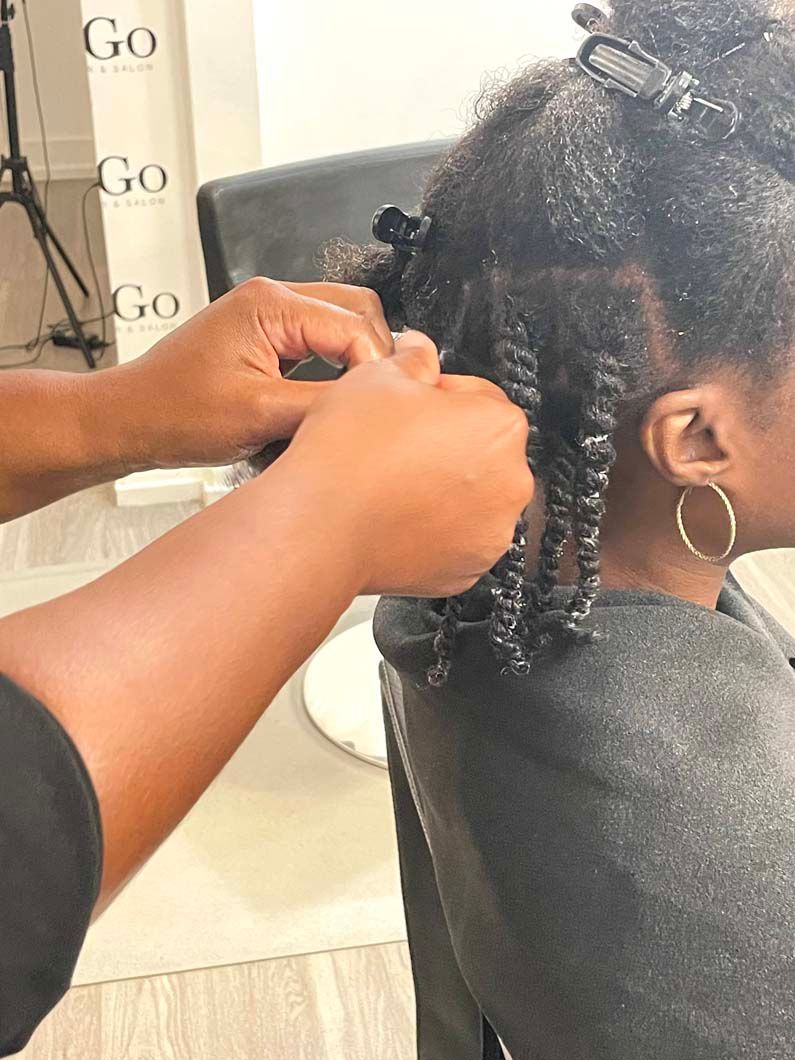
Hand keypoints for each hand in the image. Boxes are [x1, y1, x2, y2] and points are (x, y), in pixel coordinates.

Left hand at [113, 277, 393, 468]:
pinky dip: (336, 363)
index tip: (376, 409)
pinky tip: (332, 395)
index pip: (356, 326)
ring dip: (356, 359)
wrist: (131, 419)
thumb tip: (372, 403)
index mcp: (271, 304)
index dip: (376, 369)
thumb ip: (324, 402)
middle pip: (358, 311)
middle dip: (375, 356)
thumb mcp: (260, 415)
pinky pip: (320, 338)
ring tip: (354, 402)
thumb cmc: (176, 413)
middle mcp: (272, 297)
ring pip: (343, 322)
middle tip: (374, 403)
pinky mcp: (265, 333)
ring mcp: (269, 313)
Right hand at [285, 333, 535, 596]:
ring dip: (443, 487)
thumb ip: (414, 358)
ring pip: (471, 496)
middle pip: (482, 450)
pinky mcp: (467, 570)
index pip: (480, 397)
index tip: (410, 407)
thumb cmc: (348, 456)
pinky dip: (434, 527)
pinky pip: (457, 537)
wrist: (319, 527)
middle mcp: (510, 484)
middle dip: (446, 444)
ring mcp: (491, 533)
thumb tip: (419, 353)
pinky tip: (397, 514)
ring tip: (392, 482)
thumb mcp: (378, 376)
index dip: (439, 397)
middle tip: (395, 446)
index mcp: (500, 427)